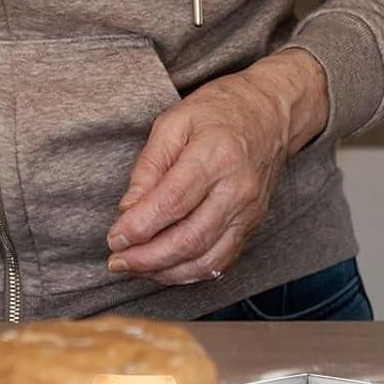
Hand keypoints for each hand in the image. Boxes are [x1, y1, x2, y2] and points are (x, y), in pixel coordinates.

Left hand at [104, 49, 328, 284]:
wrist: (270, 114)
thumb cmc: (218, 112)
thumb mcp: (173, 122)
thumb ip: (149, 166)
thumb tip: (128, 208)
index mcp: (215, 156)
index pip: (173, 203)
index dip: (140, 226)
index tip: (114, 238)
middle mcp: (237, 190)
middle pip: (190, 238)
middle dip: (148, 258)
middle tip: (117, 260)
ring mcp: (249, 212)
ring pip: (208, 258)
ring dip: (167, 271)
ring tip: (135, 268)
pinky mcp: (253, 225)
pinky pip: (223, 260)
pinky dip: (191, 272)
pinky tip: (164, 269)